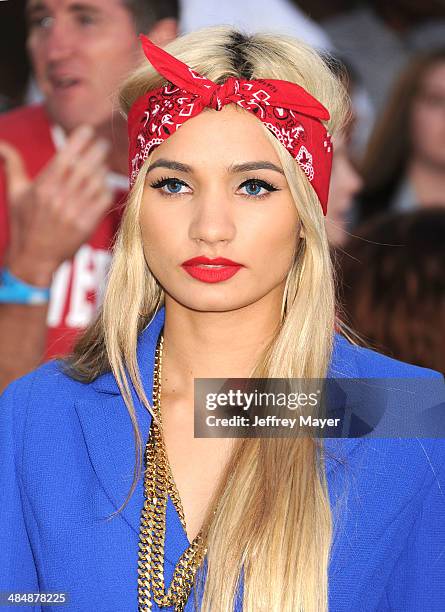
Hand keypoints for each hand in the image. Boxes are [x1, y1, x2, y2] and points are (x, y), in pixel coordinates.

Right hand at [0, 125, 113, 285]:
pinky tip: (105, 184)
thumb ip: (13, 164)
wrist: (35, 258)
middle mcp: (58, 198)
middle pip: (84, 167)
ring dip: (102, 169)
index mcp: (42, 187)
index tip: (88, 130)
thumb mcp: (15, 192)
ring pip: (95, 182)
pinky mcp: (86, 225)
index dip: (78, 141)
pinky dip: (106, 189)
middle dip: (96, 151)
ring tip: (104, 162)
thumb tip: (0, 144)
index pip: (64, 157)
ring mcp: (73, 212)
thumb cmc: (25, 223)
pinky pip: (102, 201)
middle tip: (103, 142)